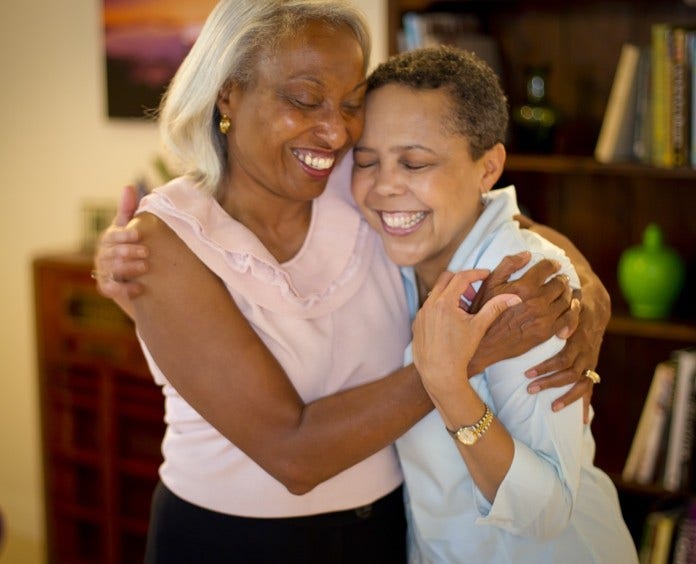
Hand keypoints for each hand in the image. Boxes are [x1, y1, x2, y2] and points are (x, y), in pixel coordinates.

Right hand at [93, 185, 147, 301]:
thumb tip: (128, 186)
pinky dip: (125, 289)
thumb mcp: (130, 227)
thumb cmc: (131, 245)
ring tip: (145, 268)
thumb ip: (128, 209)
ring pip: (111, 270)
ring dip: (128, 268)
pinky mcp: (107, 288)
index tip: (138, 235)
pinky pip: (111, 289)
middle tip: (146, 253)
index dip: (124, 235)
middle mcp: (103, 254)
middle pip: (111, 253)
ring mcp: (103, 271)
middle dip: (128, 252)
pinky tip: (140, 288)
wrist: (134, 274)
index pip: (112, 236)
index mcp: (109, 238)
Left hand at [412, 269, 520, 395]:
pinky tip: (451, 322)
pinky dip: (440, 306)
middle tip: (474, 294)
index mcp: (445, 302)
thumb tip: (514, 297)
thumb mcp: (479, 327)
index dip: (476, 273)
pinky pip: (428, 306)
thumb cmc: (460, 352)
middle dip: (462, 281)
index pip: (461, 277)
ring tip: (464, 310)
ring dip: (450, 294)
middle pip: (446, 278)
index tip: (486, 274)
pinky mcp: (416, 323)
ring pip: (436, 293)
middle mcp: (429, 304)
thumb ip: (495, 308)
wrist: (439, 373)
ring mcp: (421, 314)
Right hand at [467, 252, 576, 373]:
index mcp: (524, 287)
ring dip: (568, 293)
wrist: (484, 344)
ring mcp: (544, 318)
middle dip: (561, 279)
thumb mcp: (489, 284)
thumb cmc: (484, 312)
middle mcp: (537, 301)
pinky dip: (572, 310)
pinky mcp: (547, 332)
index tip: (554, 265)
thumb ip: (508, 265)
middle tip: (560, 279)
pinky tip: (569, 307)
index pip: (547, 268)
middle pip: (560, 283)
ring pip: (567, 300)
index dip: (552, 264)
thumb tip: (527, 254)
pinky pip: (568, 318)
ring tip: (565, 291)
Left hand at [525, 280, 610, 421]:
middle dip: (548, 381)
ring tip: (550, 407)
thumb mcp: (554, 301)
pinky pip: (589, 388)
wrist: (594, 304)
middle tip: (529, 388)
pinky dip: (585, 404)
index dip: (545, 367)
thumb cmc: (564, 302)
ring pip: (580, 382)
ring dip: (565, 395)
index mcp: (574, 333)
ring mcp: (590, 359)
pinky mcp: (591, 367)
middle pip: (569, 371)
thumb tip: (503, 305)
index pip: (563, 356)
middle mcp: (584, 349)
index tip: (526, 374)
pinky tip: (581, 421)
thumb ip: (539, 305)